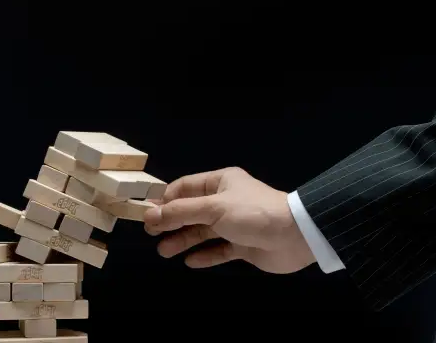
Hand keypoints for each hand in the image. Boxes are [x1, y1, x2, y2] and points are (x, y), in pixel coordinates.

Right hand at [143, 167, 315, 273]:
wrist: (295, 236)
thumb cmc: (252, 213)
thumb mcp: (213, 208)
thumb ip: (181, 212)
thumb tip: (150, 214)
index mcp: (220, 182)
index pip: (185, 187)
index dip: (165, 199)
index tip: (147, 213)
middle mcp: (225, 201)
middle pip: (191, 211)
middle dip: (171, 222)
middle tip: (151, 234)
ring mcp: (234, 224)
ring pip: (202, 232)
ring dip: (183, 240)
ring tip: (164, 252)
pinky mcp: (243, 245)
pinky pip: (219, 250)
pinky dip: (204, 255)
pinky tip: (190, 261)